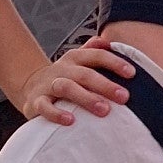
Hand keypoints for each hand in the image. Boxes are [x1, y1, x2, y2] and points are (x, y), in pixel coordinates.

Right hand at [19, 38, 134, 124]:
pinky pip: (45, 107)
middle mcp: (62, 68)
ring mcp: (48, 84)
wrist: (30, 85)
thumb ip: (94, 50)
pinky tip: (71, 121)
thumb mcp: (78, 60)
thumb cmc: (65, 75)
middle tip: (124, 97)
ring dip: (86, 98)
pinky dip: (57, 114)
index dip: (114, 63)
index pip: (97, 55)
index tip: (132, 73)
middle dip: (105, 85)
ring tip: (104, 110)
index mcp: (75, 57)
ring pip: (67, 88)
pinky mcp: (36, 101)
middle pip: (85, 74)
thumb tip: (110, 42)